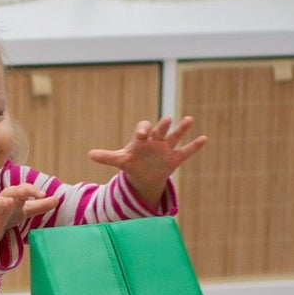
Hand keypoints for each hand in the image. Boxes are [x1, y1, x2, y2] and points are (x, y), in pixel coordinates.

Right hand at [0, 183, 60, 244]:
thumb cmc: (8, 215)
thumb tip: (57, 199)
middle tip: (28, 192)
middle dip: (19, 190)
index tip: (44, 194)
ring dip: (2, 202)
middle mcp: (4, 201)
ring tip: (8, 202)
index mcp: (15, 197)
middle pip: (11, 191)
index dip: (32, 190)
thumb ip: (40, 205)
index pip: (24, 189)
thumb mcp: (26, 210)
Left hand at [89, 115, 206, 212]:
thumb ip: (107, 157)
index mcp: (141, 139)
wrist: (145, 175)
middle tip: (166, 120)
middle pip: (159, 130)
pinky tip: (204, 138)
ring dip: (182, 129)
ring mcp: (166, 148)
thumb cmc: (132, 163)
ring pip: (175, 136)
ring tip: (189, 119)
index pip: (142, 130)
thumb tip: (89, 154)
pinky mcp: (175, 158)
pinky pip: (186, 151)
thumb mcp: (120, 161)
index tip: (142, 134)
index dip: (142, 130)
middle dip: (162, 125)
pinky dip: (194, 145)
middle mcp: (155, 140)